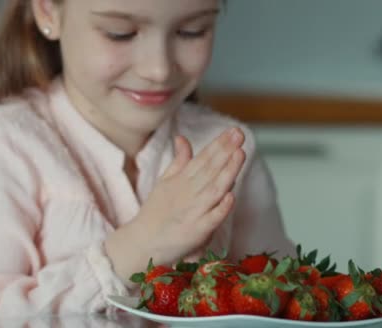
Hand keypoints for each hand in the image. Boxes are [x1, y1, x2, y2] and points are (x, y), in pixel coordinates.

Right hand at [134, 127, 245, 264]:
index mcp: (181, 180)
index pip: (203, 158)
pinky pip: (212, 218)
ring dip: (228, 171)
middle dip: (226, 151)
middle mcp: (188, 193)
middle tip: (239, 134)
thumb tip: (182, 138)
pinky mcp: (197, 231)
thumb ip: (178, 161)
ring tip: (240, 154)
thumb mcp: (165, 182)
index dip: (219, 144)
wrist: (141, 243)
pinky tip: (231, 195)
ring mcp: (193, 211)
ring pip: (214, 189)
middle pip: (210, 169)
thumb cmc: (156, 213)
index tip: (234, 131)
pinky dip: (221, 207)